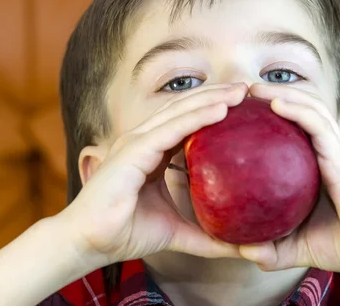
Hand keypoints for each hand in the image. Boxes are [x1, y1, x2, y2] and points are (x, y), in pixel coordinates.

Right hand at [57, 83, 248, 269]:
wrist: (90, 243)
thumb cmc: (126, 232)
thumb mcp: (177, 232)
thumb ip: (207, 236)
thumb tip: (243, 249)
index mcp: (154, 151)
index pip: (188, 122)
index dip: (215, 109)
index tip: (245, 106)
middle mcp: (145, 140)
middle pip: (186, 109)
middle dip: (218, 96)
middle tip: (250, 90)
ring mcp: (137, 142)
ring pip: (180, 112)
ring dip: (212, 99)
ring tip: (241, 91)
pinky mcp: (132, 151)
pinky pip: (170, 130)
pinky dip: (196, 118)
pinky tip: (220, 110)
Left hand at [239, 83, 339, 276]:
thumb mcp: (298, 247)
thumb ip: (272, 249)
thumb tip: (241, 251)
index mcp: (317, 165)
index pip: (294, 127)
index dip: (272, 112)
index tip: (241, 112)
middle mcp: (327, 151)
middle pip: (301, 108)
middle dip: (273, 93)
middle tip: (244, 91)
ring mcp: (336, 151)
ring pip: (310, 107)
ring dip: (282, 92)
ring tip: (254, 89)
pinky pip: (317, 125)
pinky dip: (296, 110)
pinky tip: (274, 105)